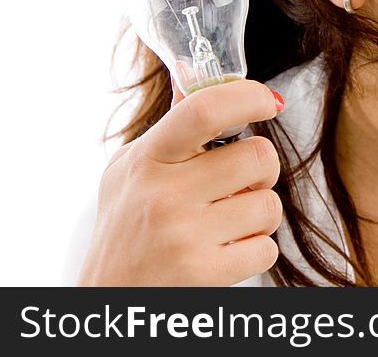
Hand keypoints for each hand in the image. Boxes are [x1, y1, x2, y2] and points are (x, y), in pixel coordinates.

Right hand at [77, 76, 283, 285]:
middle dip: (262, 171)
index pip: (205, 109)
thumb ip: (171, 128)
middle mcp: (163, 194)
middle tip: (241, 183)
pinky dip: (255, 251)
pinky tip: (225, 252)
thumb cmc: (127, 228)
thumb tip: (199, 76)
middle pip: (258, 157)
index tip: (266, 101)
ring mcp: (183, 235)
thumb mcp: (132, 170)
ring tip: (228, 223)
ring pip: (269, 205)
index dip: (247, 97)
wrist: (108, 300)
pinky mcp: (201, 273)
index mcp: (148, 158)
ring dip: (259, 215)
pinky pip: (266, 249)